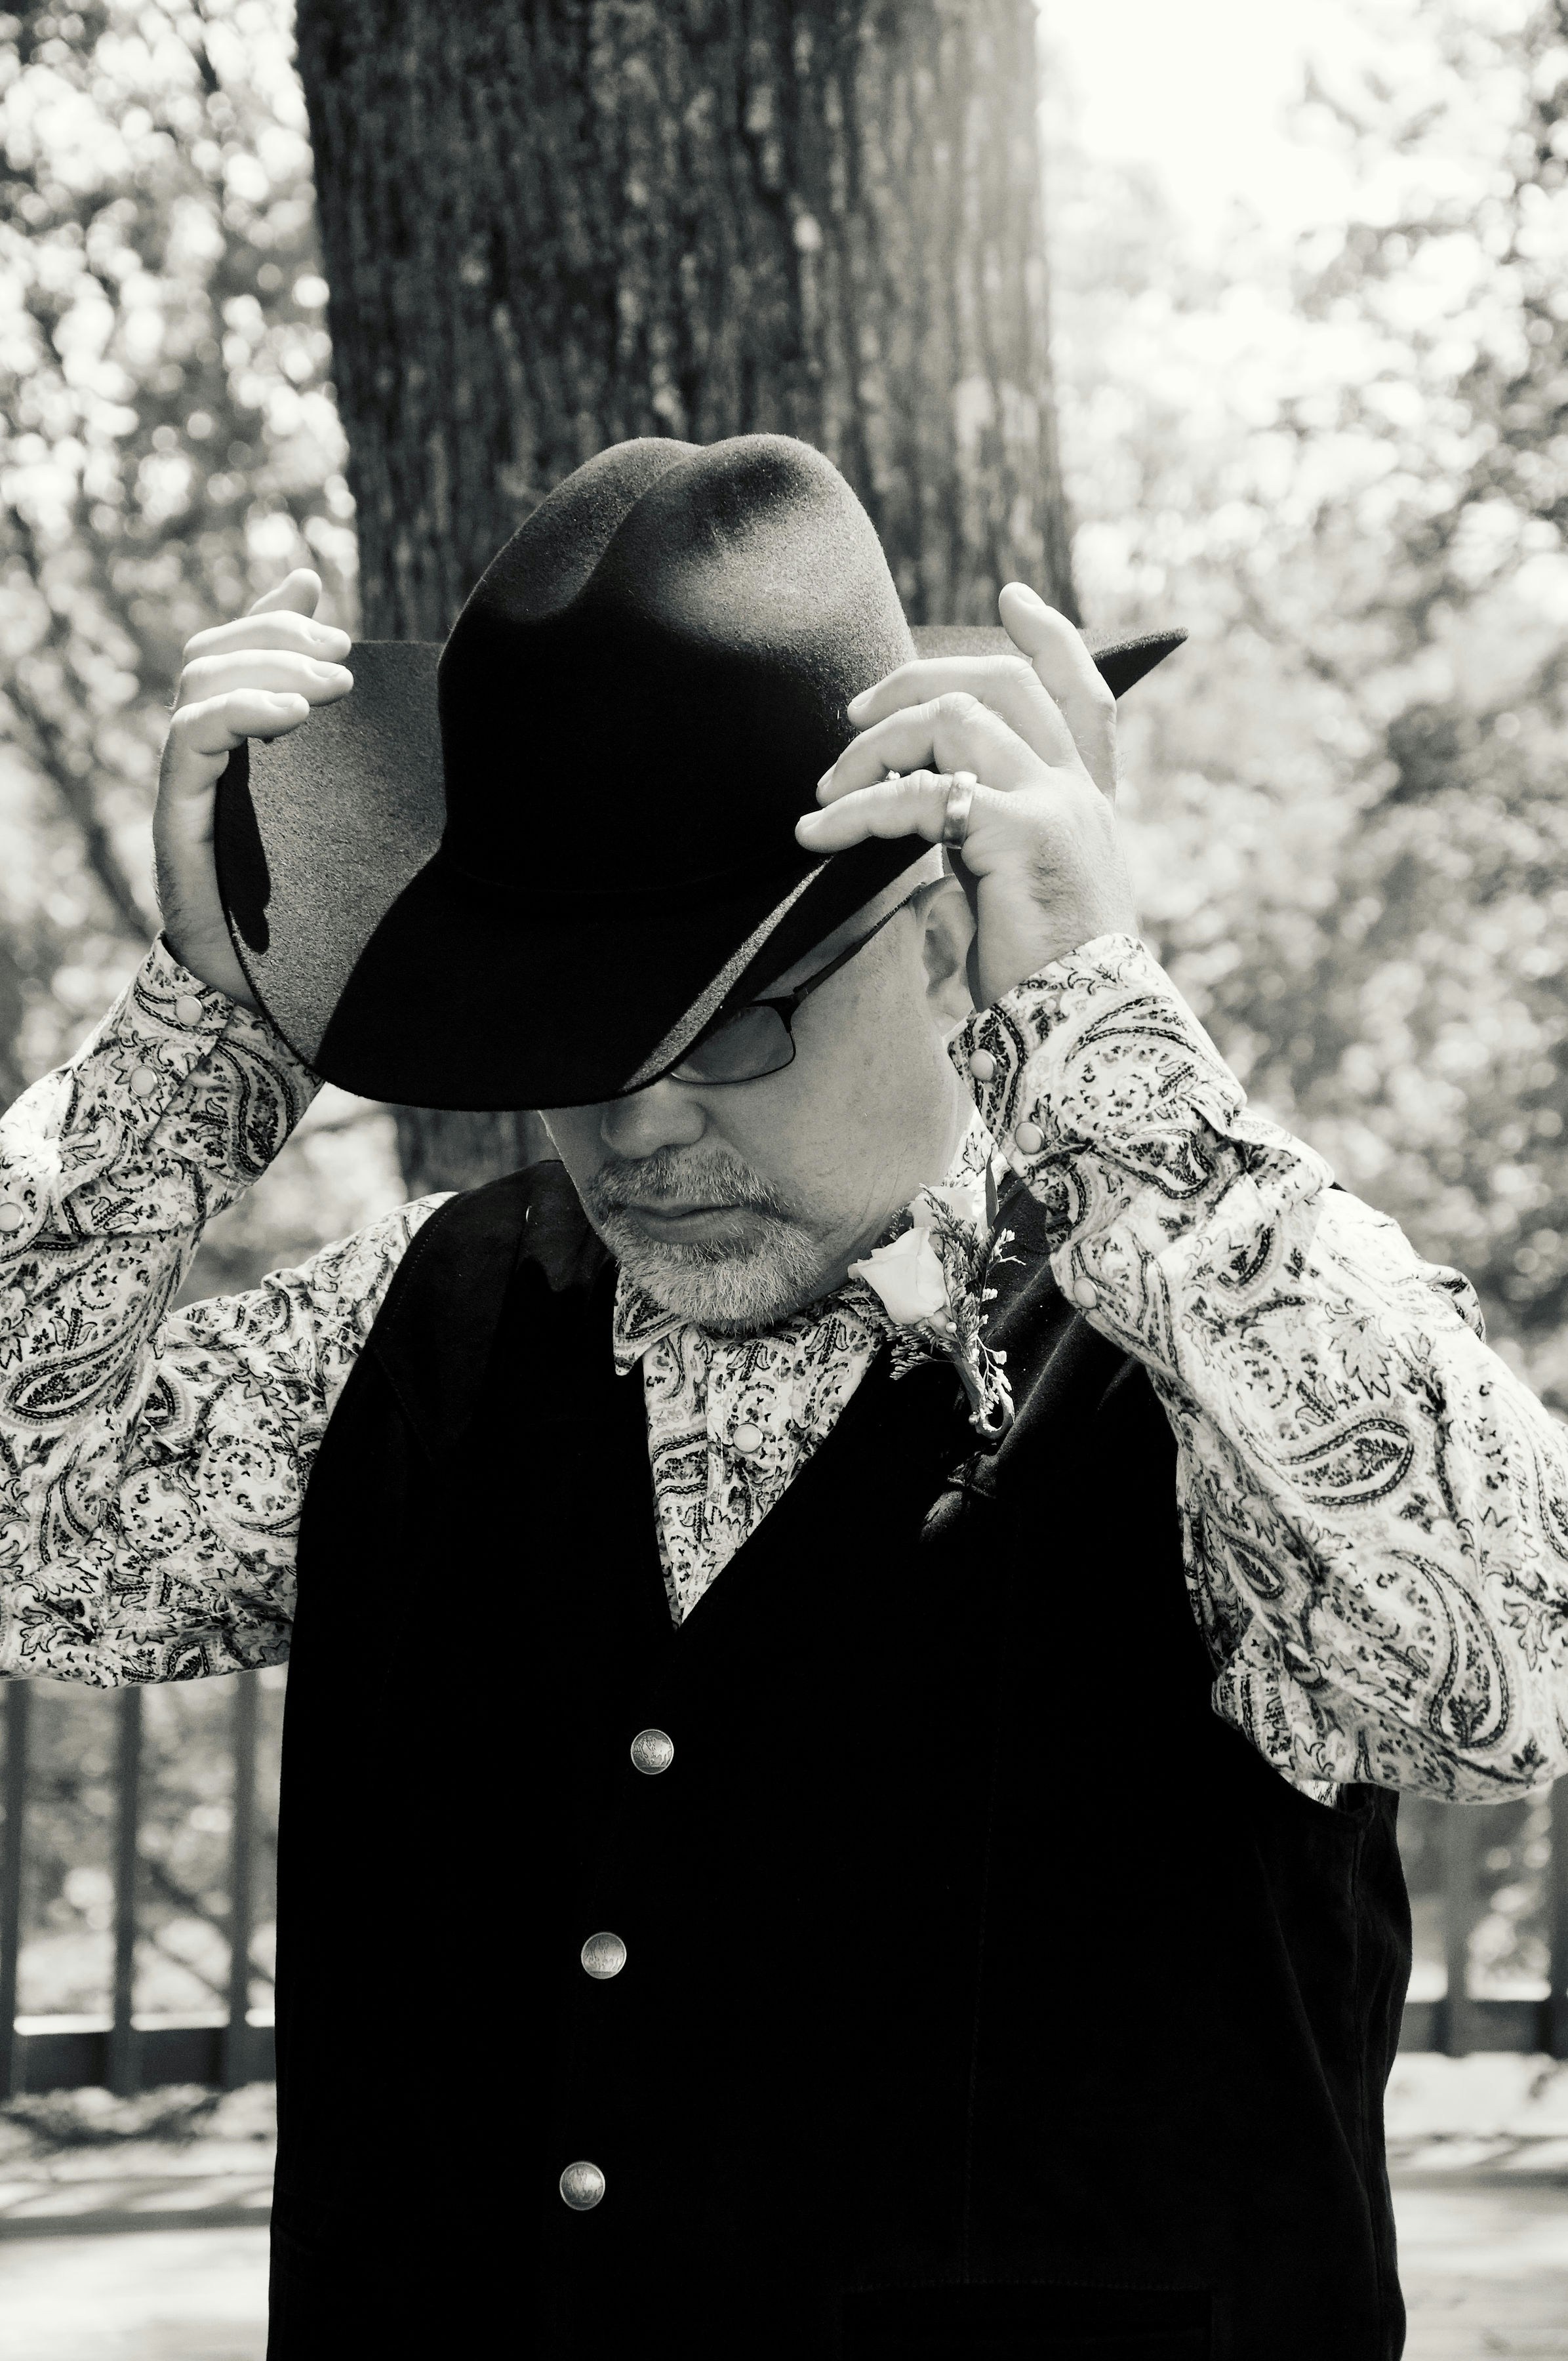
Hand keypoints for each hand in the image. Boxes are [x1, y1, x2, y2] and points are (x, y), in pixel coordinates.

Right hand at [154, 569, 352, 1006]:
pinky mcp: (180, 814)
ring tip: (335, 687)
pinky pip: (192, 738)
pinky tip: (294, 715)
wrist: (264, 989)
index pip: (230, 649)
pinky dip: (241, 711)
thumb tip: (375, 690)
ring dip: (270, 667)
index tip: (329, 611)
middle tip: (344, 657)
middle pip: (212, 654)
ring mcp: (187, 783)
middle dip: (279, 638)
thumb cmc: (309, 909)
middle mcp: (202, 757)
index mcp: (234, 747)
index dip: (270, 616)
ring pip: (199, 682)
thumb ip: (346, 757)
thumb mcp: (338, 818)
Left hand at [796, 584, 1135, 1005]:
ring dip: (874, 745)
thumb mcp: (1017, 892)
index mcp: (1087, 801)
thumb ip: (985, 840)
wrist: (1084, 1035)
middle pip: (1004, 682)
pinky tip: (818, 835)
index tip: (1010, 595)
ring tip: (826, 793)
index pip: (1083, 692)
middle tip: (853, 712)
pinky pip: (921, 795)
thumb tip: (922, 810)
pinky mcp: (1021, 833)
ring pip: (955, 718)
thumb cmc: (1040, 981)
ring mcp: (1056, 804)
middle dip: (918, 678)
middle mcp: (1079, 792)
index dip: (1049, 636)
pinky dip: (858, 808)